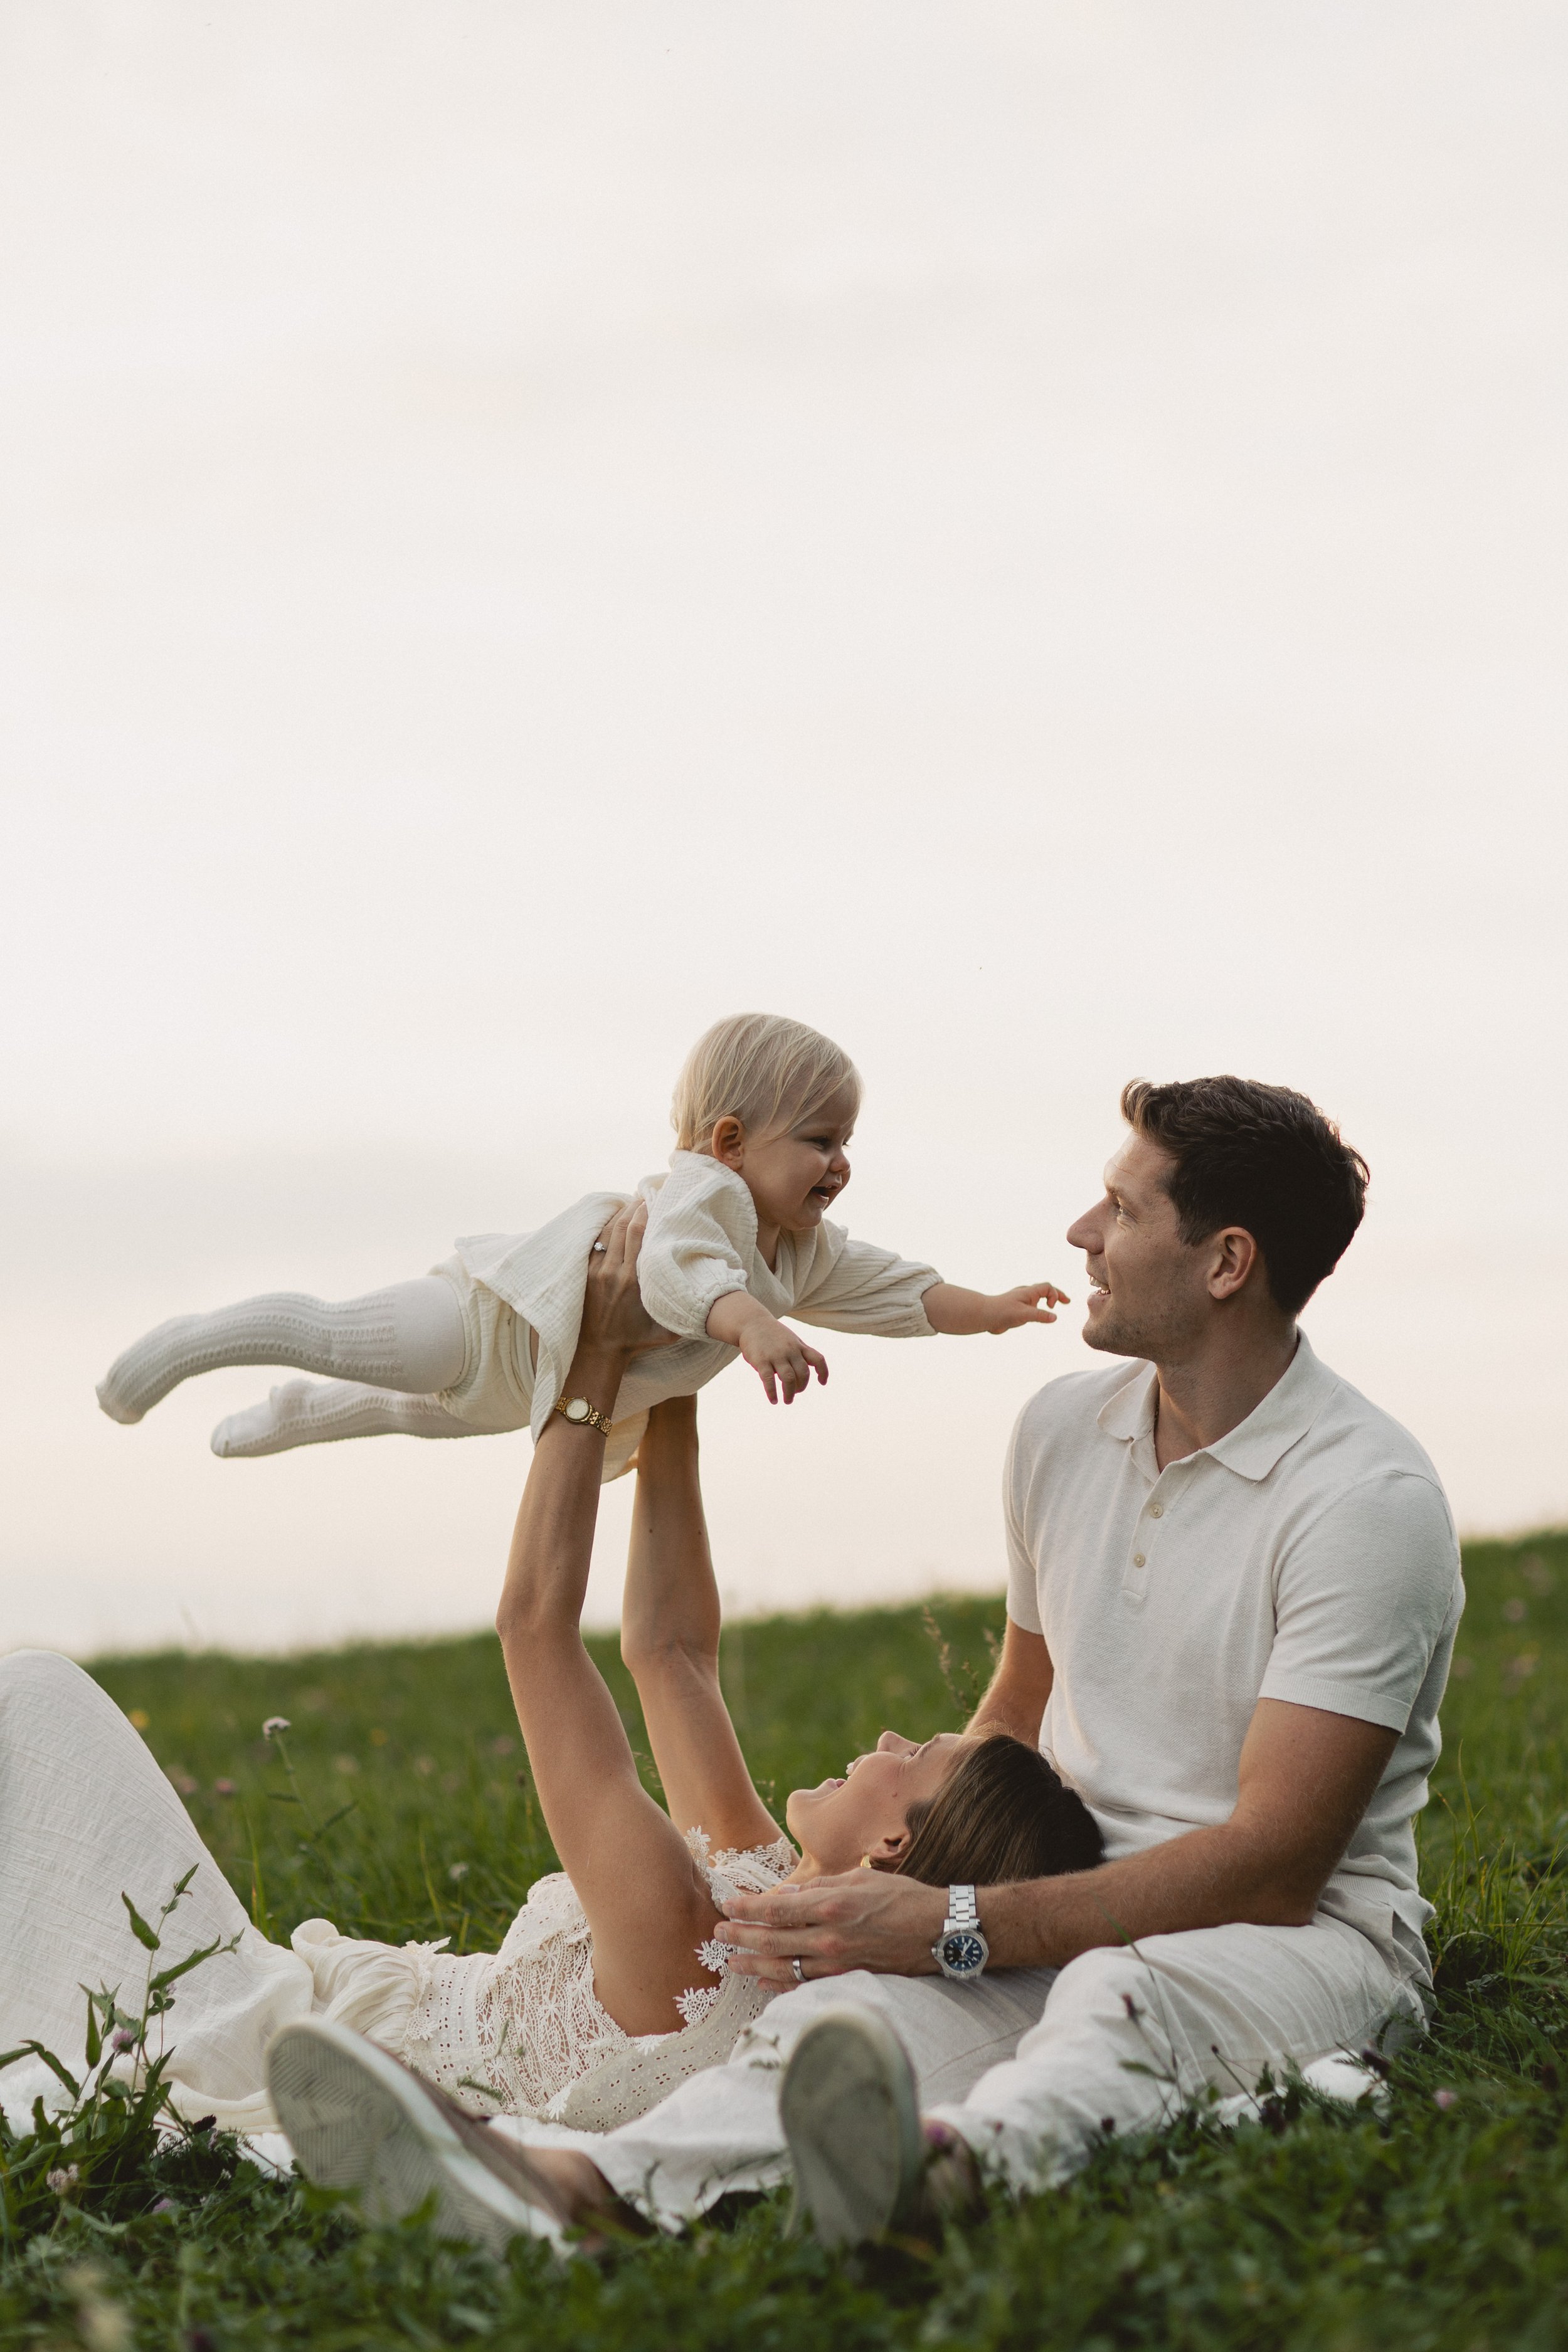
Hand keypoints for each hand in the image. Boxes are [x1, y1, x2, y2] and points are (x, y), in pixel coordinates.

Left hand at [578, 1204, 681, 1356]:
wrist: (598, 1351)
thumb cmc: (637, 1341)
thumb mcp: (667, 1332)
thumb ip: (687, 1314)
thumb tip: (716, 1301)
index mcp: (633, 1281)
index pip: (638, 1234)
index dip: (646, 1212)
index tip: (656, 1199)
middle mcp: (613, 1272)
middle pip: (623, 1226)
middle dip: (635, 1205)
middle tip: (647, 1193)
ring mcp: (596, 1271)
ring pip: (608, 1231)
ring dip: (620, 1213)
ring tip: (633, 1200)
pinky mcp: (586, 1273)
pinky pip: (595, 1241)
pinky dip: (605, 1226)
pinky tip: (615, 1217)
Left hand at [716, 1870, 946, 1981]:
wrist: (940, 1931)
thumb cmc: (903, 1897)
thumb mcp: (860, 1877)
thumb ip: (820, 1886)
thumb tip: (787, 1895)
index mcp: (832, 1905)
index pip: (775, 1909)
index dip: (746, 1909)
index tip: (725, 1906)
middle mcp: (830, 1938)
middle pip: (772, 1942)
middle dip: (740, 1938)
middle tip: (716, 1935)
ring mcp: (838, 1964)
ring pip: (784, 1969)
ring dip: (754, 1966)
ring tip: (731, 1963)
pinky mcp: (848, 1980)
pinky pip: (806, 1985)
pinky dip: (782, 1985)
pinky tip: (766, 1982)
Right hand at [738, 1311, 828, 1404]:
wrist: (751, 1322)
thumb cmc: (772, 1334)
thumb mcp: (790, 1339)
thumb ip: (799, 1354)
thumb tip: (799, 1377)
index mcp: (799, 1346)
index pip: (818, 1360)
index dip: (823, 1372)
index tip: (822, 1382)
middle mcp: (790, 1351)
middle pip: (803, 1374)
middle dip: (801, 1387)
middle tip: (795, 1393)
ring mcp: (776, 1355)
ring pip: (789, 1379)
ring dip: (790, 1393)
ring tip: (787, 1400)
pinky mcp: (761, 1360)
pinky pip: (769, 1380)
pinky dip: (772, 1393)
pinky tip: (773, 1400)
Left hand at [977, 1281, 1069, 1334]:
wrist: (983, 1316)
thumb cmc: (1002, 1312)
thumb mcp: (1023, 1314)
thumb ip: (1039, 1316)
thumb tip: (1055, 1317)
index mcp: (1028, 1292)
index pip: (1047, 1287)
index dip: (1055, 1295)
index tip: (1051, 1307)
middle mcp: (1025, 1295)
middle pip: (1045, 1290)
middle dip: (1057, 1296)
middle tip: (1068, 1302)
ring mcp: (1020, 1302)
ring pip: (1037, 1298)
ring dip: (1048, 1301)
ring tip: (1054, 1307)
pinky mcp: (1016, 1310)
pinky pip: (1031, 1307)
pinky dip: (1039, 1309)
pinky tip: (1038, 1316)